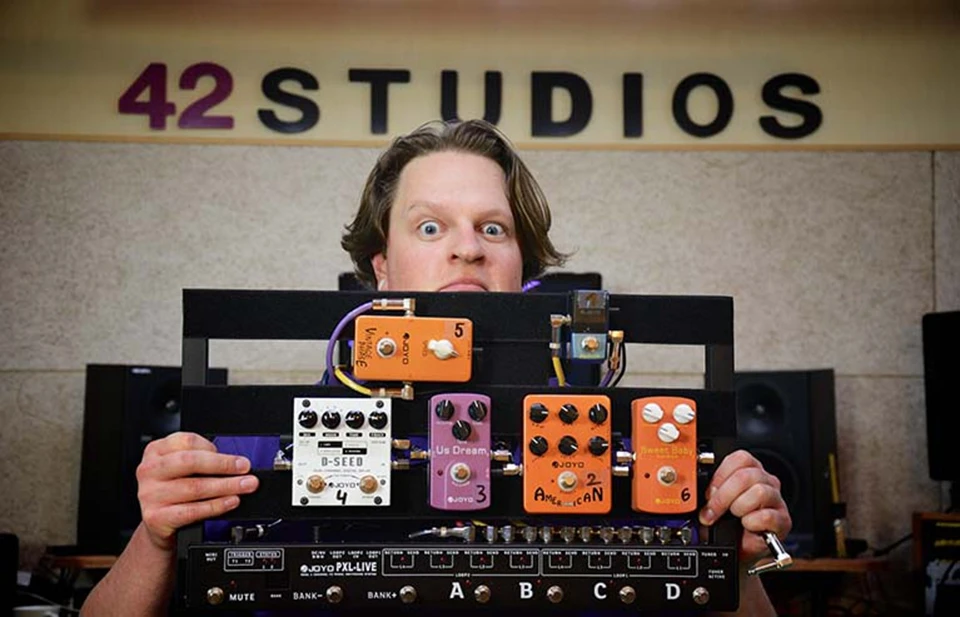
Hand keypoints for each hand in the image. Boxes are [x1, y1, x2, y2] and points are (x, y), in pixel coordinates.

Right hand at [136, 432, 259, 550]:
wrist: (157, 525)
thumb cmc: (174, 491)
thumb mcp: (181, 469)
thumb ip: (202, 461)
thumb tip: (236, 463)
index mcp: (156, 451)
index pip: (187, 442)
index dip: (213, 448)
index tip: (234, 457)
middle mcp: (150, 470)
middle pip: (191, 462)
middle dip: (223, 465)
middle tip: (245, 469)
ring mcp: (151, 494)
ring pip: (195, 487)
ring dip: (226, 486)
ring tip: (245, 486)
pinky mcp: (156, 517)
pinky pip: (192, 511)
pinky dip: (216, 506)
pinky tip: (230, 502)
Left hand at [698, 449, 791, 561]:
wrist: (738, 548)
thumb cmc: (728, 524)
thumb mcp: (716, 501)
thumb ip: (712, 491)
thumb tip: (702, 492)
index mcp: (750, 470)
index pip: (740, 459)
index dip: (720, 476)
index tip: (709, 493)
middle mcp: (766, 482)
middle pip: (746, 476)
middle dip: (723, 496)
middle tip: (713, 511)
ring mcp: (776, 500)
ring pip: (759, 492)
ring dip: (739, 507)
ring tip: (735, 517)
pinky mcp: (783, 520)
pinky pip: (767, 516)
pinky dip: (751, 522)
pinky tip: (748, 526)